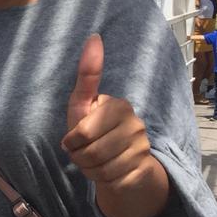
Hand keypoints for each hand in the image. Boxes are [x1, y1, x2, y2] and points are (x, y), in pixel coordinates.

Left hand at [62, 34, 154, 190]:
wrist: (123, 164)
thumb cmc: (95, 130)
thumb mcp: (83, 106)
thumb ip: (87, 76)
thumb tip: (94, 36)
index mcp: (119, 105)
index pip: (82, 133)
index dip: (72, 141)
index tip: (74, 139)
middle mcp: (135, 123)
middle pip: (90, 152)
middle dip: (79, 157)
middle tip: (83, 152)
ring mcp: (142, 147)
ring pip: (100, 168)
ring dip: (89, 169)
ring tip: (94, 161)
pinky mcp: (144, 168)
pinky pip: (112, 180)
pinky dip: (102, 180)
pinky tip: (107, 172)